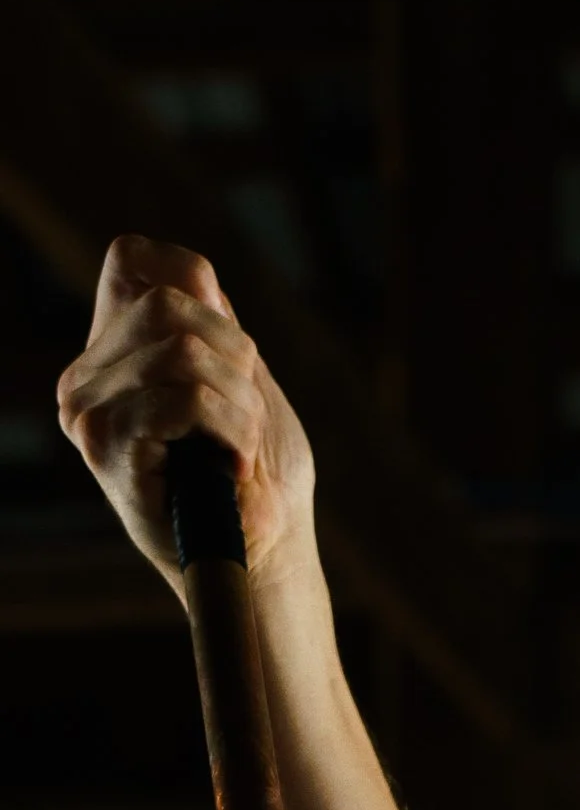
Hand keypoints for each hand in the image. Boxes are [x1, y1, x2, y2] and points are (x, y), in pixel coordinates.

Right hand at [57, 236, 315, 591]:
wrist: (263, 550)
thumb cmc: (254, 470)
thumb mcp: (241, 376)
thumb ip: (211, 319)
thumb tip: (195, 277)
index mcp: (110, 352)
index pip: (132, 258)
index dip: (194, 282)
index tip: (233, 352)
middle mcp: (85, 379)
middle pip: (169, 303)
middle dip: (235, 354)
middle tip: (247, 415)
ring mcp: (89, 414)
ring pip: (181, 352)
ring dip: (238, 403)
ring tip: (241, 449)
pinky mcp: (108, 451)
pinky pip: (181, 401)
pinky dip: (229, 429)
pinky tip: (233, 467)